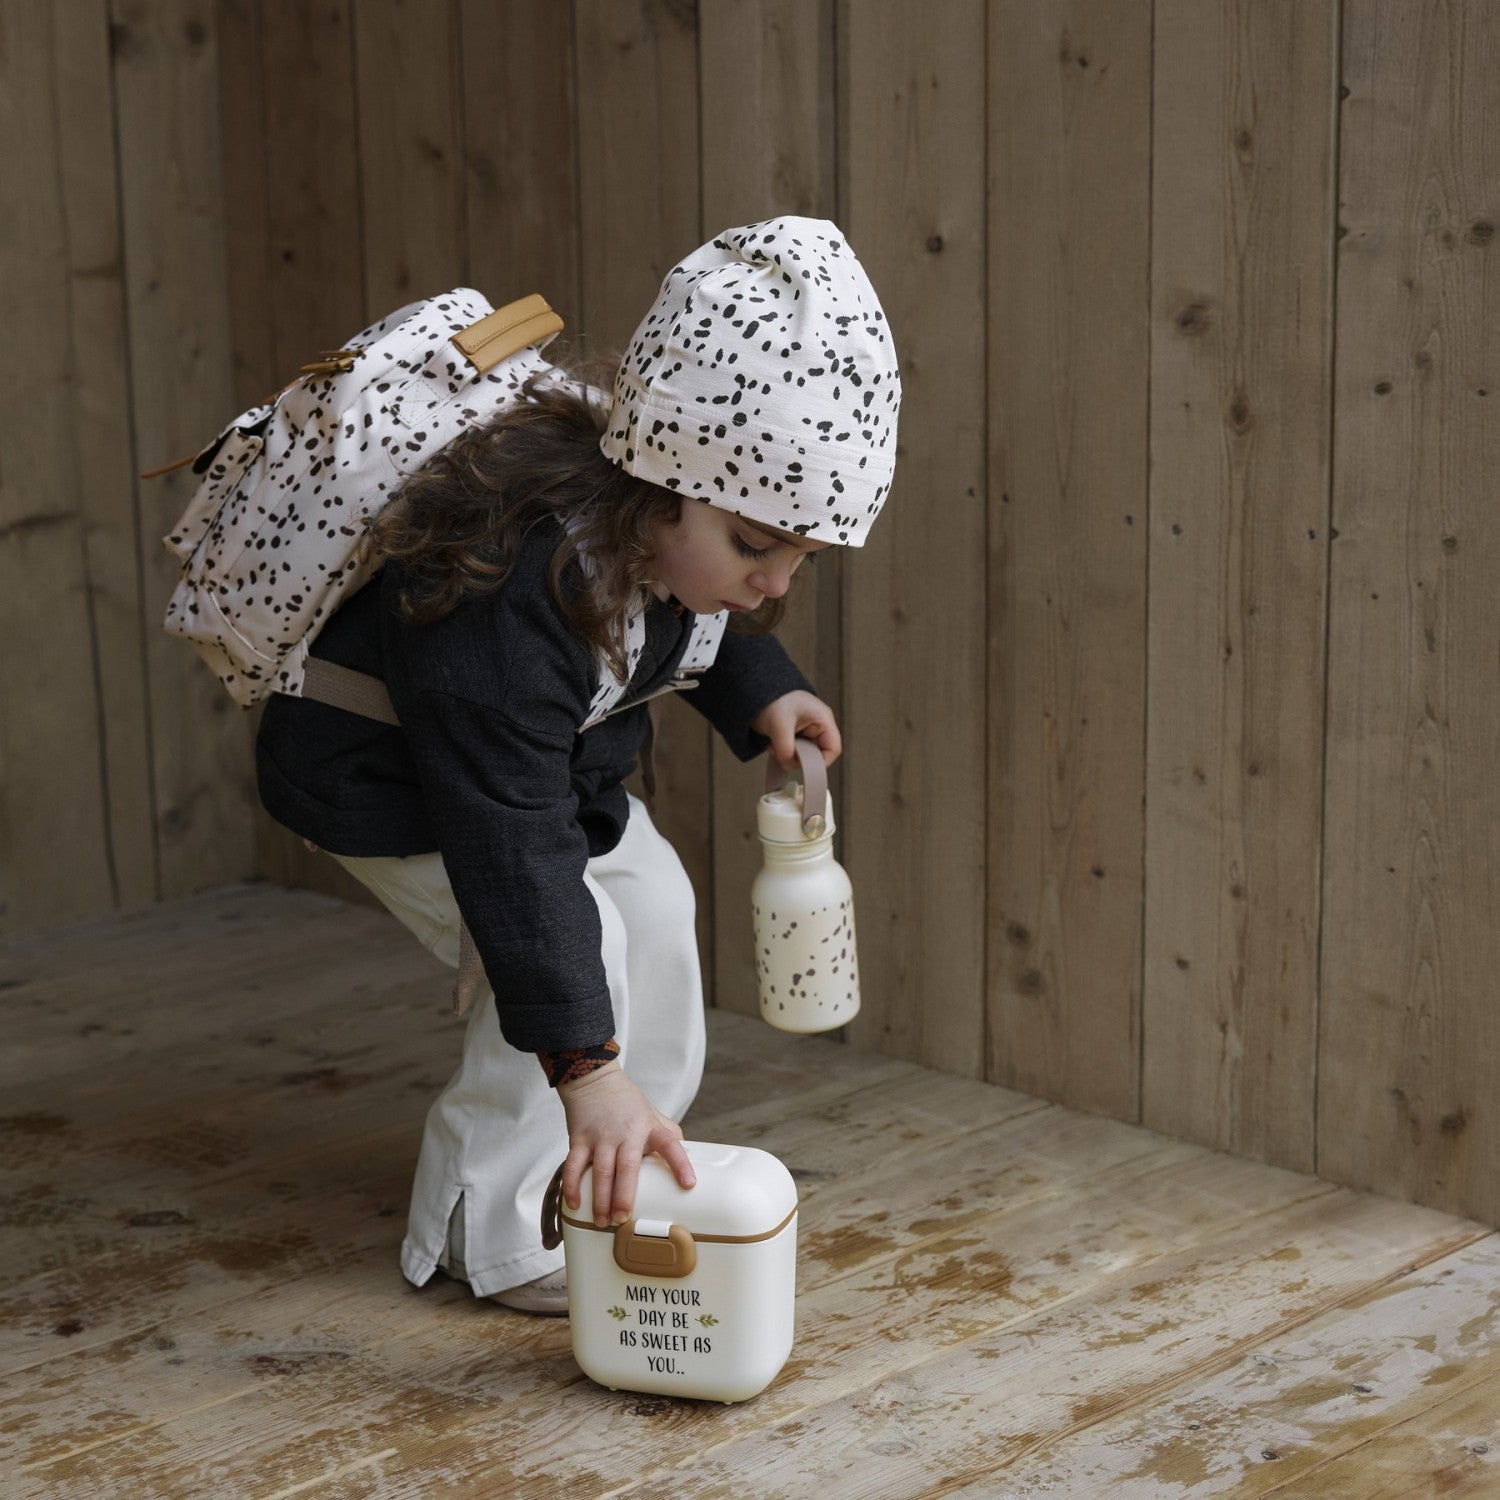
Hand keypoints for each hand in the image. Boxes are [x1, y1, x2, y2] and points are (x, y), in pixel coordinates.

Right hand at [557, 1062, 694, 1226]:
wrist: (595, 1080)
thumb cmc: (627, 1103)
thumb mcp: (653, 1115)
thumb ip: (669, 1135)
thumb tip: (689, 1159)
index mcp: (650, 1128)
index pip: (670, 1144)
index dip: (680, 1164)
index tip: (689, 1184)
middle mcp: (627, 1132)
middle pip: (628, 1167)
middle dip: (624, 1195)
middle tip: (623, 1218)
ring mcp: (602, 1136)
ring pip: (601, 1171)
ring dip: (600, 1199)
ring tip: (603, 1221)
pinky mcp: (579, 1138)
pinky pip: (574, 1165)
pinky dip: (572, 1185)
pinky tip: (574, 1204)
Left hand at [750, 690, 841, 770]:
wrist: (752, 687)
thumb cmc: (770, 698)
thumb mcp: (779, 727)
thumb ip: (786, 750)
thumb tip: (790, 766)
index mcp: (822, 719)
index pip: (833, 749)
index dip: (820, 762)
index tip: (802, 765)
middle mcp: (817, 725)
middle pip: (817, 754)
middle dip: (798, 757)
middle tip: (781, 751)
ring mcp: (805, 730)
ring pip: (803, 755)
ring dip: (787, 754)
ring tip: (773, 743)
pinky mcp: (793, 734)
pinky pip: (793, 751)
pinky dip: (781, 752)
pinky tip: (772, 743)